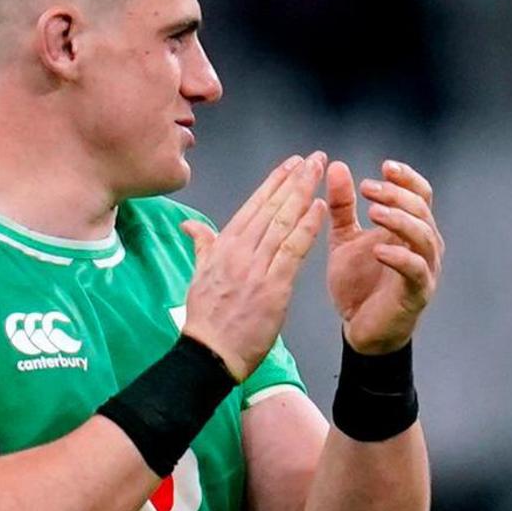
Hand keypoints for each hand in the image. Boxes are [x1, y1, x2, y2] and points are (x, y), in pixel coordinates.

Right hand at [178, 155, 329, 372]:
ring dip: (304, 193)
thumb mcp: (199, 275)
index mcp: (223, 247)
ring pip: (283, 221)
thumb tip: (190, 225)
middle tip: (314, 157)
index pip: (253, 206)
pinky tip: (321, 207)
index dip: (274, 182)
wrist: (209, 352)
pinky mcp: (273, 286)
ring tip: (320, 171)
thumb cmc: (207, 319)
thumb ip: (202, 246)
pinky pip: (293, 250)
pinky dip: (307, 227)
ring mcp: (256, 267)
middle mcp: (239, 251)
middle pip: (271, 207)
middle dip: (294, 179)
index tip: (290, 164)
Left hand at [325, 158, 441, 351]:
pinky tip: (378, 250)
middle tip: (368, 188)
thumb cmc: (359, 284)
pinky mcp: (418, 292)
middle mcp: (424, 245)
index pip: (420, 194)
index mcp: (409, 229)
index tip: (384, 167)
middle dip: (396, 195)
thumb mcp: (344, 238)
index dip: (407, 178)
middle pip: (422, 209)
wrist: (362, 329)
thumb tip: (338, 167)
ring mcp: (425, 268)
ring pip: (424, 235)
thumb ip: (343, 206)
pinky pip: (416, 270)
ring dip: (400, 220)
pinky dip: (399, 257)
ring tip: (373, 212)